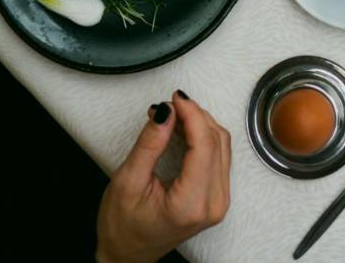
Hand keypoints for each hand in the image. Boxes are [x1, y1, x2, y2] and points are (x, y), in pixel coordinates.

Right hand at [96, 92, 231, 262]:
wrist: (128, 255)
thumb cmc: (123, 227)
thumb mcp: (128, 182)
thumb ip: (150, 144)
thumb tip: (167, 112)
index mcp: (191, 203)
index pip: (204, 145)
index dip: (192, 115)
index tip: (176, 98)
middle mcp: (213, 204)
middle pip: (217, 142)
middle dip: (195, 117)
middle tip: (169, 105)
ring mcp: (219, 201)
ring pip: (222, 146)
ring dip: (200, 125)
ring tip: (172, 116)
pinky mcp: (217, 196)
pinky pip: (219, 156)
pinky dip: (203, 138)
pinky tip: (183, 130)